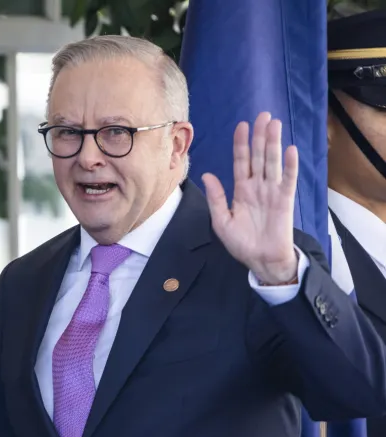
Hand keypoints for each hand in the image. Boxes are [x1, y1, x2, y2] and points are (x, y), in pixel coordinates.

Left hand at [202, 112, 298, 284]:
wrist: (261, 260)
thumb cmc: (241, 243)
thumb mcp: (221, 221)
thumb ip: (216, 198)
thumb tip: (207, 175)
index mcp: (241, 190)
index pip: (241, 162)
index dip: (241, 144)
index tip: (242, 125)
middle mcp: (257, 187)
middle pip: (258, 156)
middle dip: (260, 136)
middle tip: (263, 115)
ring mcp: (272, 192)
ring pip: (272, 163)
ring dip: (274, 143)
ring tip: (275, 124)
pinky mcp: (285, 201)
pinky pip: (288, 180)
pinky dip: (289, 166)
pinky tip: (290, 150)